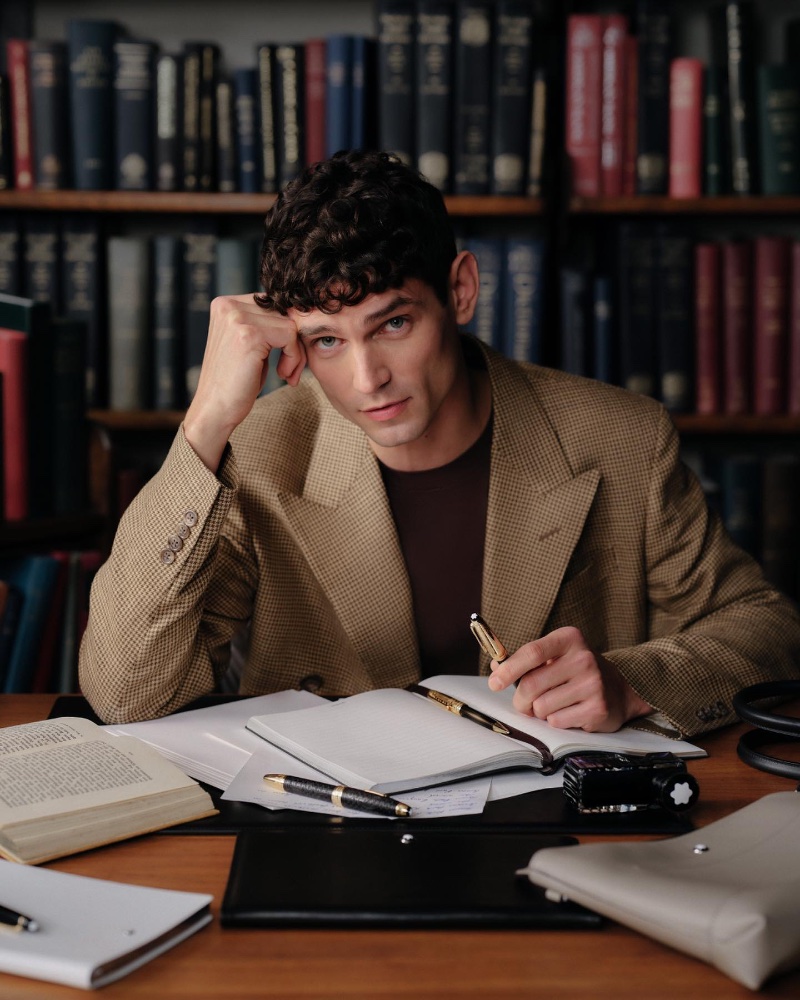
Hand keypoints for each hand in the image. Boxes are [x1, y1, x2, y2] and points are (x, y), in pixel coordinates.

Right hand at [184, 294, 306, 470]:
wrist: (215, 409)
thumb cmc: (235, 381)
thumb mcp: (248, 344)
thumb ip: (265, 324)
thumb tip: (299, 310)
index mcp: (224, 304)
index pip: (272, 303)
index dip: (284, 330)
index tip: (286, 357)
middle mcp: (227, 305)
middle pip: (282, 311)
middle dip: (293, 342)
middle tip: (289, 370)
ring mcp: (237, 318)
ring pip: (289, 323)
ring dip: (296, 352)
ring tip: (286, 374)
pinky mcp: (249, 334)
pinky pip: (290, 335)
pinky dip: (294, 357)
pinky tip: (283, 375)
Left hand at [487, 626, 651, 732]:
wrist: (619, 690)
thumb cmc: (576, 671)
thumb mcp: (555, 656)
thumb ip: (525, 660)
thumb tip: (495, 665)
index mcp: (569, 639)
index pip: (532, 652)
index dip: (509, 669)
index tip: (494, 683)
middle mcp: (583, 658)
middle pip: (531, 684)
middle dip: (520, 700)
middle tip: (524, 703)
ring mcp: (593, 684)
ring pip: (541, 707)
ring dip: (540, 711)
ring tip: (555, 704)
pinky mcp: (598, 708)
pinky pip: (556, 721)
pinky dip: (556, 721)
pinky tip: (570, 712)